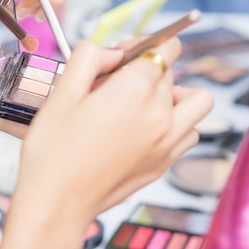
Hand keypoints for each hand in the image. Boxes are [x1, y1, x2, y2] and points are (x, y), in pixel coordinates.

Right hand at [2, 38, 213, 248]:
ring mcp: (167, 142)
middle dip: (145, 69)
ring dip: (174, 93)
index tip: (123, 54)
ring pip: (194, 101)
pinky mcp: (165, 163)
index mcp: (135, 91)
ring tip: (142, 102)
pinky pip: (190, 132)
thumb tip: (113, 52)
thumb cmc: (54, 151)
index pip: (164, 48)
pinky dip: (178, 123)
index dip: (142, 45)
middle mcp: (160, 114)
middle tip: (113, 84)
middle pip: (169, 72)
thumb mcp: (62, 91)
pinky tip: (148, 127)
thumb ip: (90, 57)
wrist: (57, 203)